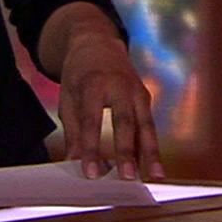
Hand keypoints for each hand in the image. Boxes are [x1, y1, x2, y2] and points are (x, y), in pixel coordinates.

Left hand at [57, 33, 164, 180]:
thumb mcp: (67, 97)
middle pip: (125, 122)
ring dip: (151, 152)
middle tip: (127, 177)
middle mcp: (120, 86)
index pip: (92, 121)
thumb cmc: (80, 74)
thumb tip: (75, 163)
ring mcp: (136, 91)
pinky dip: (152, 146)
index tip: (91, 173)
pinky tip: (154, 168)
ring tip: (154, 176)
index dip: (92, 148)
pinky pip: (149, 125)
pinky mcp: (146, 97)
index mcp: (93, 84)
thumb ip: (72, 132)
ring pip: (146, 125)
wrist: (98, 44)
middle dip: (127, 151)